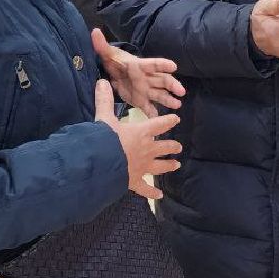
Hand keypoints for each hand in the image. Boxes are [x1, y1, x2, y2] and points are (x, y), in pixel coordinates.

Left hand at [92, 29, 184, 116]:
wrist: (113, 74)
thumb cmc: (114, 62)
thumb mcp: (107, 53)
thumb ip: (101, 45)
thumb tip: (95, 31)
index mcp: (140, 66)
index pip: (153, 64)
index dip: (162, 65)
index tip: (173, 66)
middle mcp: (147, 78)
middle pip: (162, 80)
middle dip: (172, 85)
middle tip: (181, 91)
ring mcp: (146, 90)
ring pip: (160, 94)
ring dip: (168, 99)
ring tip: (177, 105)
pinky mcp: (141, 101)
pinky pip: (149, 108)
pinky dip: (153, 113)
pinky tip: (159, 120)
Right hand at [94, 81, 180, 200]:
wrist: (100, 164)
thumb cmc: (104, 140)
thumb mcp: (104, 118)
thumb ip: (104, 100)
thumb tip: (102, 81)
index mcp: (141, 133)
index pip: (159, 124)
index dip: (168, 121)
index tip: (176, 119)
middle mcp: (146, 150)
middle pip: (163, 147)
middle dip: (172, 146)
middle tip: (178, 147)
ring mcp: (142, 167)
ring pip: (160, 166)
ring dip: (168, 165)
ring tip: (176, 165)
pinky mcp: (135, 182)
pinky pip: (146, 188)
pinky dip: (152, 192)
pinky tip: (159, 196)